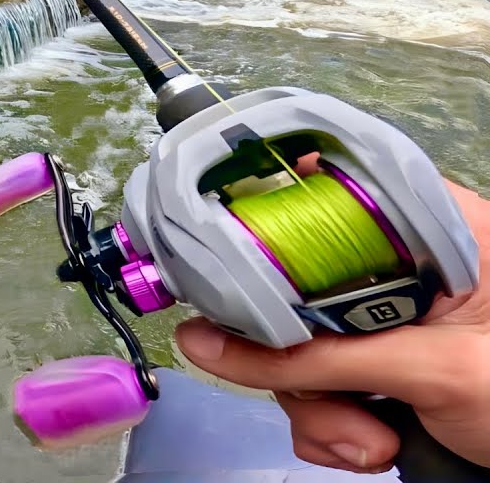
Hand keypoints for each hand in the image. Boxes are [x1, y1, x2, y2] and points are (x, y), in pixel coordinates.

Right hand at [175, 174, 489, 473]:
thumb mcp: (431, 373)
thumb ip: (312, 358)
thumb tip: (203, 342)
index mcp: (438, 227)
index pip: (330, 195)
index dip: (271, 226)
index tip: (225, 269)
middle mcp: (410, 266)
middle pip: (300, 287)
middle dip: (302, 362)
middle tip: (334, 405)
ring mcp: (395, 321)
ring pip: (303, 348)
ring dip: (321, 408)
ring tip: (372, 441)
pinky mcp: (387, 369)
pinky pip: (321, 388)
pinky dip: (334, 426)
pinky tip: (375, 445)